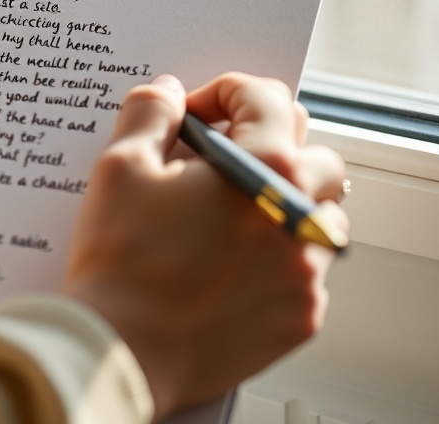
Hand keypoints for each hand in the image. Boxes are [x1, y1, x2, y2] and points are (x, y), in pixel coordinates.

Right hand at [63, 73, 347, 419]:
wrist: (119, 348)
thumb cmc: (119, 258)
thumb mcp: (121, 166)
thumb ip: (150, 112)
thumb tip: (168, 91)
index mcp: (265, 169)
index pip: (268, 99)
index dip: (225, 92)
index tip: (194, 114)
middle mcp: (300, 217)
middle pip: (313, 154)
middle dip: (266, 145)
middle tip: (213, 161)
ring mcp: (305, 272)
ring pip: (319, 215)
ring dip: (283, 201)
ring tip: (227, 214)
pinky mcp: (300, 316)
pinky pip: (306, 270)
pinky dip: (276, 256)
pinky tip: (227, 263)